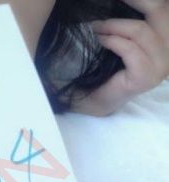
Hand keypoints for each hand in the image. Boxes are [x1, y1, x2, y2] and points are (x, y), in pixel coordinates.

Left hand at [76, 0, 168, 115]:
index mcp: (167, 36)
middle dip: (134, 1)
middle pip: (160, 11)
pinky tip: (100, 39)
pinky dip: (112, 40)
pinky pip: (130, 49)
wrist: (94, 98)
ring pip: (140, 30)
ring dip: (113, 25)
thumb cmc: (107, 65)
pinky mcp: (146, 77)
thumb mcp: (124, 34)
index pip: (164, 8)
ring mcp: (161, 65)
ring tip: (96, 26)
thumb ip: (133, 17)